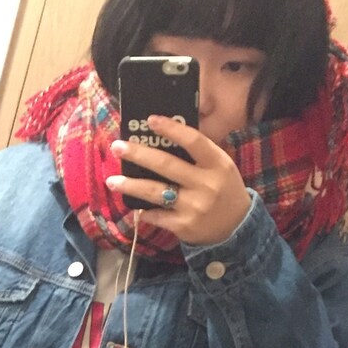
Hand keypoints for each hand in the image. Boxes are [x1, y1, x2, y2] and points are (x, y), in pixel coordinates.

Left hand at [106, 115, 251, 245]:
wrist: (235, 228)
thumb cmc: (222, 190)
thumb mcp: (219, 167)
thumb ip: (198, 155)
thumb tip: (162, 138)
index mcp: (217, 164)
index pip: (193, 141)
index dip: (171, 129)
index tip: (150, 120)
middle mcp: (206, 184)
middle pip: (166, 165)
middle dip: (138, 155)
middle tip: (117, 147)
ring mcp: (194, 206)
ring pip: (155, 192)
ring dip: (130, 186)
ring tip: (111, 181)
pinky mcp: (183, 225)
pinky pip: (156, 215)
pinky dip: (144, 211)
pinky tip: (135, 207)